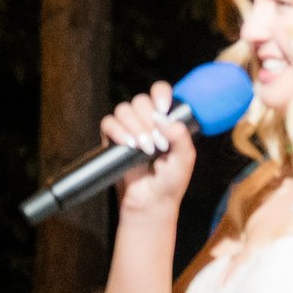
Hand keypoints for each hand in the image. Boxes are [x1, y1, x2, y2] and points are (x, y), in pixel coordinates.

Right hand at [101, 83, 195, 214]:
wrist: (150, 201)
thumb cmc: (171, 181)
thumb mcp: (185, 160)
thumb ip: (181, 139)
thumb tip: (166, 121)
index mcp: (166, 120)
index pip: (160, 92)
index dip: (160, 93)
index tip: (163, 108)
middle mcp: (147, 121)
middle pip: (140, 100)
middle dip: (148, 119)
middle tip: (158, 142)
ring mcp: (129, 129)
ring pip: (123, 110)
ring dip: (134, 127)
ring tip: (145, 148)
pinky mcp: (113, 140)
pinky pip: (108, 123)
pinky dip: (118, 132)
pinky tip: (129, 145)